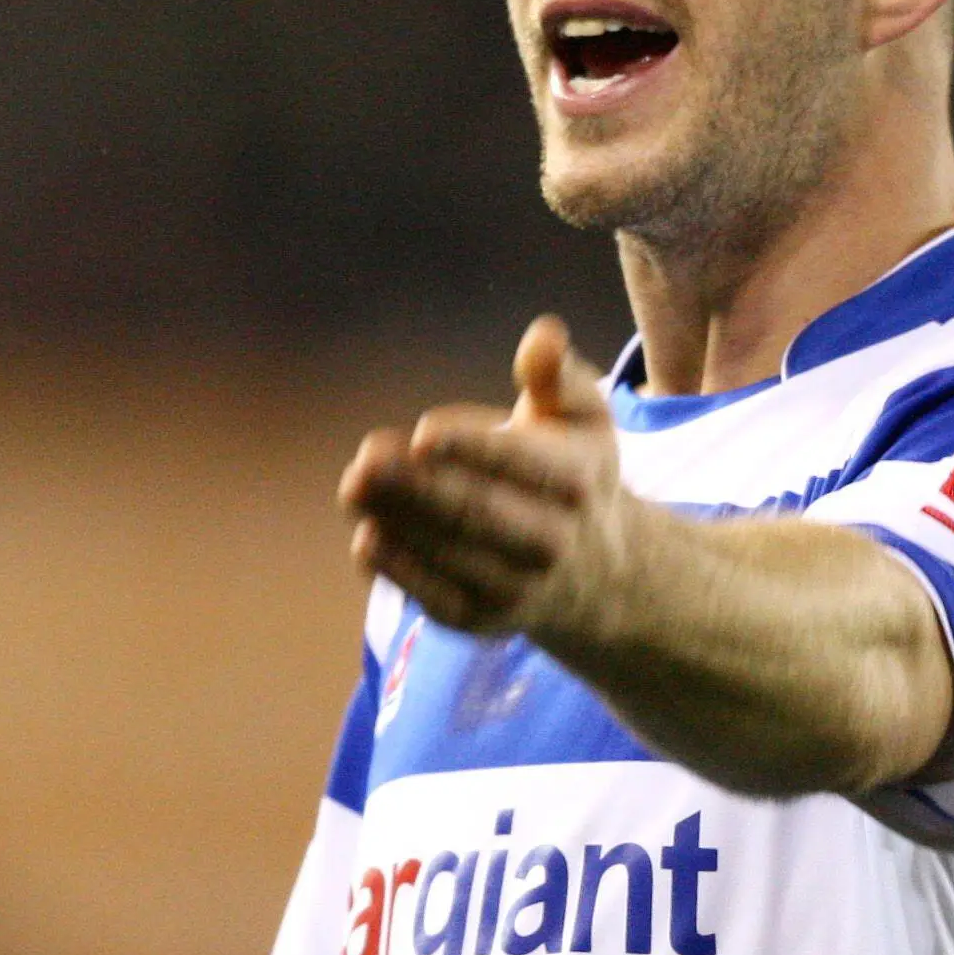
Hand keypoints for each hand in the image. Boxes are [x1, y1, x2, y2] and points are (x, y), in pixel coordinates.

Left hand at [339, 315, 634, 639]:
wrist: (598, 575)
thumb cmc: (574, 474)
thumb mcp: (582, 418)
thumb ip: (559, 375)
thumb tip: (544, 335)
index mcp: (577, 482)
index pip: (519, 463)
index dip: (470, 447)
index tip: (424, 432)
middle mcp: (552, 541)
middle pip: (476, 513)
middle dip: (417, 487)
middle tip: (366, 460)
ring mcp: (517, 587)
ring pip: (449, 554)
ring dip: (396, 521)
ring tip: (354, 487)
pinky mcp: (481, 619)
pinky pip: (432, 596)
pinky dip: (397, 569)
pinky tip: (367, 535)